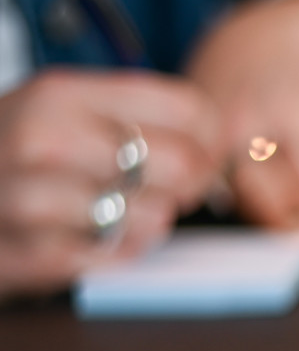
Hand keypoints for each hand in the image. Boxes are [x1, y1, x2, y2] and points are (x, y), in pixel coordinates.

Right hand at [0, 68, 220, 297]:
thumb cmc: (15, 157)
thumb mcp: (64, 114)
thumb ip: (139, 118)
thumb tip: (226, 140)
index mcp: (62, 93)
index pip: (187, 108)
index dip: (211, 139)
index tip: (204, 153)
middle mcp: (43, 138)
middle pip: (181, 164)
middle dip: (189, 185)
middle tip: (167, 191)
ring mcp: (29, 197)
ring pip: (154, 216)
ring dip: (149, 222)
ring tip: (116, 214)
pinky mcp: (28, 253)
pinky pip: (116, 258)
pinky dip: (117, 253)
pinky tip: (93, 239)